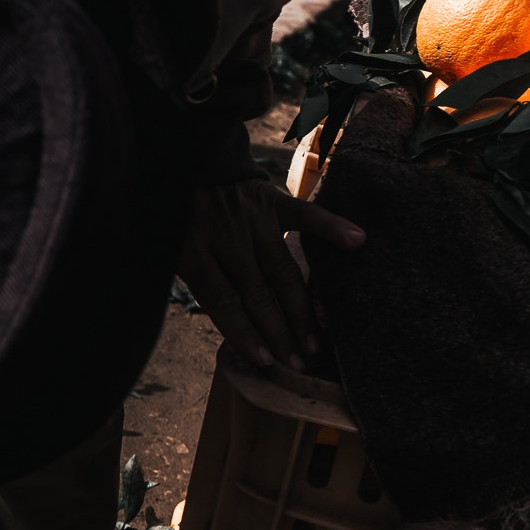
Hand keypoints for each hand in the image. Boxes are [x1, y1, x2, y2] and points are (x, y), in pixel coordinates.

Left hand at [176, 177, 365, 370]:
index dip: (245, 334)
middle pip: (258, 295)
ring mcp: (252, 219)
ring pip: (283, 271)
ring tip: (314, 343)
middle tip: (296, 365)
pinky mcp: (272, 199)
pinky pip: (306, 214)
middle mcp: (227, 239)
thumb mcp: (172, 255)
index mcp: (195, 255)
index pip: (224, 304)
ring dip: (301, 311)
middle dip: (278, 334)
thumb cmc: (179, 221)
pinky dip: (332, 226)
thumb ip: (202, 287)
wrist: (186, 164)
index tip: (265, 362)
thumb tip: (236, 334)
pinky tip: (357, 241)